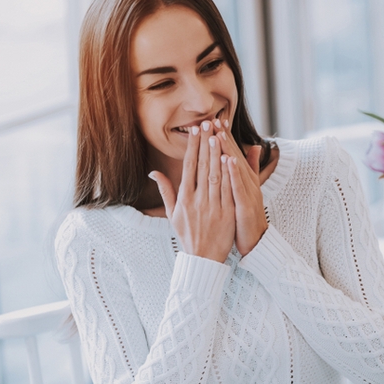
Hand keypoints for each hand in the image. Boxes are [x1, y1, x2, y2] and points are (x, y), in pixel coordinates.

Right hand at [149, 120, 234, 262]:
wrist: (203, 258)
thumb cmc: (187, 235)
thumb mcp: (172, 214)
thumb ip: (165, 191)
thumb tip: (153, 172)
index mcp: (184, 198)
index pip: (188, 167)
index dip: (192, 147)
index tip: (195, 131)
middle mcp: (197, 200)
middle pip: (202, 166)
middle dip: (205, 144)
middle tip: (208, 124)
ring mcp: (212, 206)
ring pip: (215, 175)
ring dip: (217, 154)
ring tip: (218, 135)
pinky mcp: (227, 213)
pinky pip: (228, 190)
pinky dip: (229, 174)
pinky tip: (231, 159)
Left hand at [213, 119, 267, 255]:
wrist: (257, 240)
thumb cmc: (247, 215)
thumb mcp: (249, 188)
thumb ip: (250, 167)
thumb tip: (255, 146)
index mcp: (244, 179)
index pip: (232, 154)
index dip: (225, 137)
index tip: (216, 120)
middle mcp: (247, 182)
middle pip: (233, 156)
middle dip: (223, 138)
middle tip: (214, 120)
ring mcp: (247, 193)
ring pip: (236, 168)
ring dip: (227, 150)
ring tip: (218, 134)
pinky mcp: (245, 205)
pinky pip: (238, 187)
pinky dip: (234, 173)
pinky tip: (227, 160)